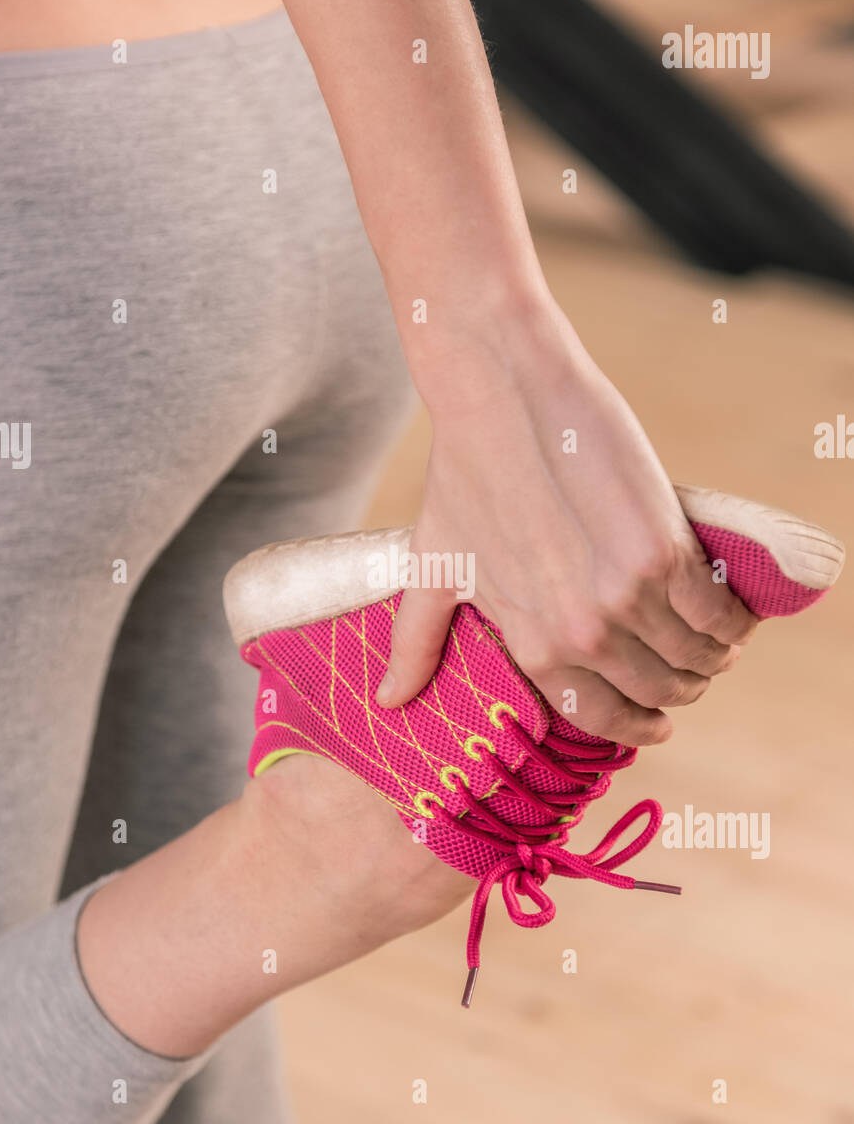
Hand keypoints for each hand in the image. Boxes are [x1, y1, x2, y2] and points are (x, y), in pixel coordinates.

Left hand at [377, 295, 755, 745]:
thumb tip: (388, 703)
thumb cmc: (464, 475)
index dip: (639, 727)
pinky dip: (734, 619)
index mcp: (532, 647)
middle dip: (683, 689)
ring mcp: (623, 596)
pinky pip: (718, 611)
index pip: (603, 719)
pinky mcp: (662, 551)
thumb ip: (416, 642)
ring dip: (716, 657)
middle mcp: (580, 634)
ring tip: (720, 640)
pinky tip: (735, 611)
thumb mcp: (434, 567)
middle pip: (660, 692)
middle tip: (695, 668)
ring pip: (697, 657)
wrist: (503, 396)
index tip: (659, 720)